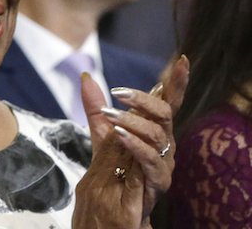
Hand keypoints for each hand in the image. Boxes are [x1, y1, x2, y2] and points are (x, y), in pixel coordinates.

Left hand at [72, 56, 189, 228]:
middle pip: (165, 113)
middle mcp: (165, 143)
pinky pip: (151, 159)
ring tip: (111, 117)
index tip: (182, 60)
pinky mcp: (158, 181)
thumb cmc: (114, 169)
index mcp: (155, 130)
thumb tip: (84, 76)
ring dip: (133, 121)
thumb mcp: (101, 134)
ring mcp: (164, 162)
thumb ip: (95, 108)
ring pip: (159, 134)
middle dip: (143, 100)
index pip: (168, 102)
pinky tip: (120, 136)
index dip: (177, 83)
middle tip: (118, 92)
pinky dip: (135, 144)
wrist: (114, 207)